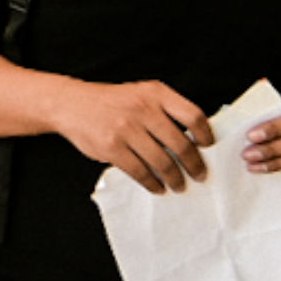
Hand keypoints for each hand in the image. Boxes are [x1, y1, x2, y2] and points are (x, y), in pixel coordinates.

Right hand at [54, 79, 213, 193]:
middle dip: (194, 165)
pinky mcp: (112, 148)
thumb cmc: (112, 102)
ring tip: (179, 185)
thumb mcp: (141, 94)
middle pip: (180, 143)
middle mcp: (143, 109)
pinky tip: (158, 187)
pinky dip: (152, 183)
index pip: (192, 115)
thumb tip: (192, 140)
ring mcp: (126, 129)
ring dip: (175, 178)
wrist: (72, 104)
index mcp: (155, 93)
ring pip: (162, 161)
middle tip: (200, 175)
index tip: (208, 147)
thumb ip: (164, 110)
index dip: (205, 134)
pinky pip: (140, 172)